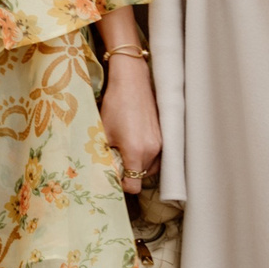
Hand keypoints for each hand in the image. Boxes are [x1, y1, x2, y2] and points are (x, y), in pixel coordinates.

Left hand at [98, 45, 161, 191]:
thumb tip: (104, 171)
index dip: (122, 184)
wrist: (132, 81)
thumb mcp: (104, 132)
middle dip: (129, 172)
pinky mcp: (165, 135)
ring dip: (138, 164)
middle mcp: (153, 150)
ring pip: (150, 166)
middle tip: (116, 159)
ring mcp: (161, 143)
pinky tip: (135, 142)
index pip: (134, 185)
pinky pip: (156, 156)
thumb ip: (106, 156)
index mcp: (137, 151)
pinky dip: (146, 155)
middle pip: (141, 176)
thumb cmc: (115, 104)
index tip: (113, 176)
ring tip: (125, 149)